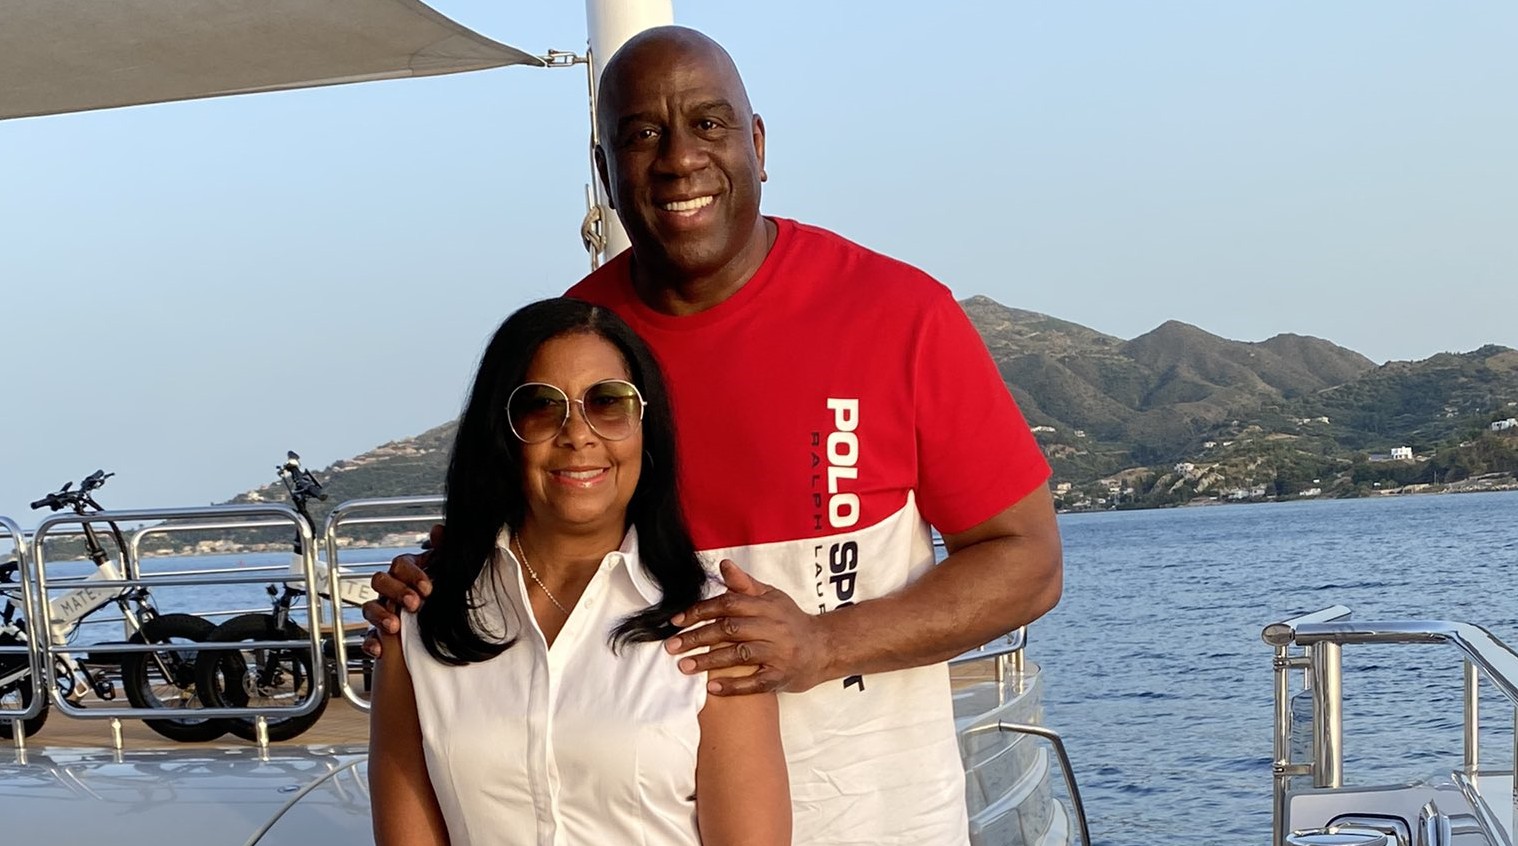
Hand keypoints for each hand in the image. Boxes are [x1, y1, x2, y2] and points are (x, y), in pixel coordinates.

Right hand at [361, 524, 441, 657]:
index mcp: (408, 573)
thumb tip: (439, 529)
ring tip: (395, 627)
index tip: (428, 588)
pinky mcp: (380, 634)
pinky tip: (380, 648)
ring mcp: (384, 610)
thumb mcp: (446, 573)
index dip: (412, 574)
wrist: (445, 632)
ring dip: (381, 615)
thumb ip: (443, 550)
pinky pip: (367, 637)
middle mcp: (393, 589)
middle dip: (396, 591)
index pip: (401, 564)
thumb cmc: (442, 595)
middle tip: (414, 604)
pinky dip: (371, 642)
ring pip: (370, 607)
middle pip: (380, 581)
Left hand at [665, 560, 827, 695]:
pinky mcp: (782, 676)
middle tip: (672, 646)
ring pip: (739, 655)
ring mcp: (778, 653)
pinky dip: (734, 685)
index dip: (700, 612)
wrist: (824, 647)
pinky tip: (713, 688)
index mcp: (766, 606)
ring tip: (685, 666)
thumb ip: (745, 584)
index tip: (677, 622)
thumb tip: (724, 564)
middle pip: (729, 630)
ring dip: (709, 662)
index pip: (728, 605)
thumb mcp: (771, 596)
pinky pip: (756, 682)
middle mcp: (772, 628)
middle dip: (697, 638)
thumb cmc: (792, 620)